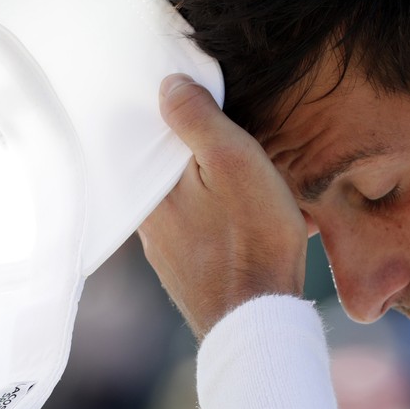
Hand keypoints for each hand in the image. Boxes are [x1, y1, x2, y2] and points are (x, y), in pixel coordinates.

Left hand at [138, 74, 308, 338]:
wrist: (260, 323)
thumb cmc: (252, 240)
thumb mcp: (232, 162)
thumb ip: (196, 119)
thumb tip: (167, 84)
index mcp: (150, 189)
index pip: (152, 136)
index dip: (179, 117)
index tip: (204, 105)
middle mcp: (149, 223)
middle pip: (172, 170)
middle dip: (198, 155)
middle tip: (233, 138)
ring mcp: (169, 252)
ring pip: (189, 202)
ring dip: (215, 189)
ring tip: (249, 180)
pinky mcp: (192, 273)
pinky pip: (204, 231)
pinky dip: (223, 220)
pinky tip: (251, 222)